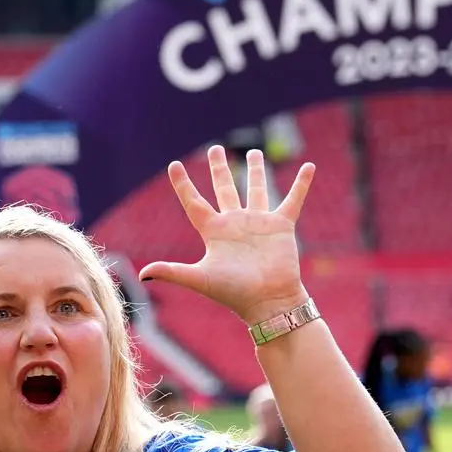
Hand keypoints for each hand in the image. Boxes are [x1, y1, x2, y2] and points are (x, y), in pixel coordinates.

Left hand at [139, 145, 313, 325]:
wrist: (267, 301)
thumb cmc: (233, 293)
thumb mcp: (199, 279)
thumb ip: (172, 272)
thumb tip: (142, 274)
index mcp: (214, 232)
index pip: (193, 203)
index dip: (183, 184)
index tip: (174, 165)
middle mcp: (235, 224)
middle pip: (224, 189)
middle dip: (220, 169)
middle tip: (216, 149)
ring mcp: (259, 223)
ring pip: (256, 189)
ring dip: (255, 170)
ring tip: (253, 152)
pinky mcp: (281, 226)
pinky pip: (292, 200)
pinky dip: (301, 184)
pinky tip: (309, 167)